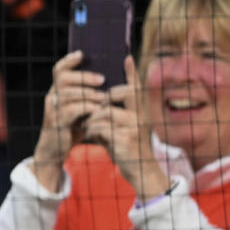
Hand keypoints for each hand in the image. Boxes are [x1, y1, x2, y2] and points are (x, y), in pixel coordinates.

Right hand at [30, 51, 105, 190]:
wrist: (54, 152)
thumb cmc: (70, 129)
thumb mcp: (77, 110)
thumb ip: (85, 97)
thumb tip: (107, 81)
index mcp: (56, 92)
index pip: (58, 70)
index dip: (69, 60)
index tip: (82, 54)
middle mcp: (51, 98)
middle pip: (63, 78)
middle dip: (84, 76)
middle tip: (102, 79)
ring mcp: (52, 110)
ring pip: (68, 93)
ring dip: (89, 94)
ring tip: (103, 97)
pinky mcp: (56, 123)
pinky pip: (72, 110)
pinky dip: (87, 108)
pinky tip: (97, 111)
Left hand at [83, 56, 170, 199]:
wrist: (140, 171)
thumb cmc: (127, 148)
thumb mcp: (121, 129)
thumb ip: (113, 116)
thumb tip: (97, 103)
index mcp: (140, 111)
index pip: (137, 87)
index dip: (132, 73)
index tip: (127, 57)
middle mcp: (141, 115)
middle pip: (120, 94)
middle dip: (102, 99)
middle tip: (93, 111)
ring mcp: (135, 127)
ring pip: (106, 111)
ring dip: (93, 118)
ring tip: (88, 126)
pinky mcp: (126, 139)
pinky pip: (102, 127)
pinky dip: (92, 130)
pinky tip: (90, 137)